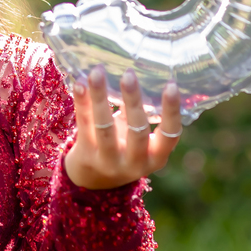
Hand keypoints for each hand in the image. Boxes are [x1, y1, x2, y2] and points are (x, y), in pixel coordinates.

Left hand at [64, 66, 182, 189]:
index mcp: (156, 157)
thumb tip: (141, 72)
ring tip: (97, 72)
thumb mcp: (140, 139)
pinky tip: (79, 83)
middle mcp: (135, 163)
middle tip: (129, 74)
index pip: (170, 135)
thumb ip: (141, 114)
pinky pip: (84, 124)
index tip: (171, 84)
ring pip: (105, 127)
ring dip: (100, 97)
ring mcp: (109, 161)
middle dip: (133, 101)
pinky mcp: (86, 155)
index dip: (171, 111)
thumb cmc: (124, 148)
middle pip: (136, 130)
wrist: (93, 178)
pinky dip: (82, 102)